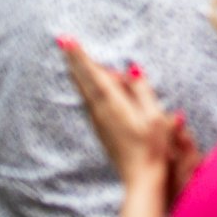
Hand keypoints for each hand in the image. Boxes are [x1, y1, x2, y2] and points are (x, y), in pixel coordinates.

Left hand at [60, 37, 180, 193]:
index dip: (80, 56)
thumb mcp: (154, 114)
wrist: (141, 177)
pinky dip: (87, 85)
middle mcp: (100, 111)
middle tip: (62, 40)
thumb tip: (131, 68)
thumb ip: (141, 90)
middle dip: (73, 60)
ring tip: (73, 54)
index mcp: (113, 105)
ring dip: (80, 71)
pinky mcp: (100, 128)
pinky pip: (90, 100)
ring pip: (85, 90)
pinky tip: (90, 82)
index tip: (66, 39)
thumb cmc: (153, 146)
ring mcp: (98, 121)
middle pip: (83, 80)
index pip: (93, 74)